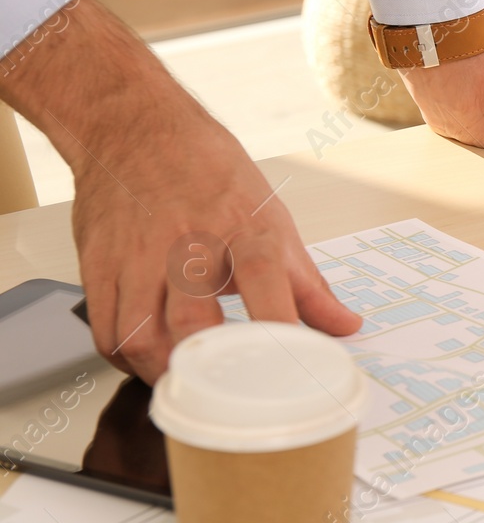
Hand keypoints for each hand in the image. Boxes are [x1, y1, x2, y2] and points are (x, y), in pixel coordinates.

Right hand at [0, 0, 359, 382]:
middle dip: (209, 367)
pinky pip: (104, 329)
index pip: (267, 281)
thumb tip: (346, 326)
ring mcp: (138, 257)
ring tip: (186, 387)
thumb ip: (309, 284)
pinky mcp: (99, 265)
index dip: (281, 327)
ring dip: (162, 373)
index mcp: (243, 228)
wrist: (137, 128)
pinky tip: (147, 363)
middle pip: (192, 321)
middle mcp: (189, 245)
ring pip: (139, 335)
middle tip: (228, 394)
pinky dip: (125, 359)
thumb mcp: (274, 219)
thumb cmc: (210, 173)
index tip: (296, 367)